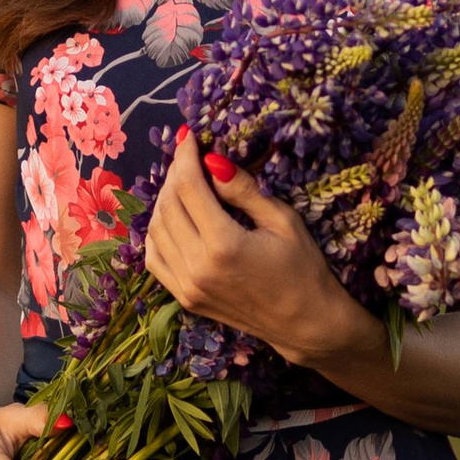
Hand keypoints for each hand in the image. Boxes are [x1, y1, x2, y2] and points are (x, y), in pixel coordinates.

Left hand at [143, 130, 366, 366]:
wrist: (304, 322)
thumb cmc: (302, 268)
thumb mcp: (282, 220)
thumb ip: (243, 190)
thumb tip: (213, 160)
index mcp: (224, 245)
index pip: (188, 187)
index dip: (185, 156)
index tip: (189, 136)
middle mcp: (197, 267)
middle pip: (168, 205)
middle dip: (175, 174)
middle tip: (190, 157)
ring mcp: (186, 286)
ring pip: (155, 230)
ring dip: (164, 200)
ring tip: (185, 184)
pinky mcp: (184, 298)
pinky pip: (155, 257)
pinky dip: (158, 231)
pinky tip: (175, 217)